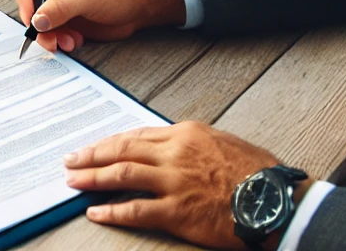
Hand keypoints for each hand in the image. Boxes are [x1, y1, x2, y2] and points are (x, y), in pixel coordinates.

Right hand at [9, 0, 185, 51]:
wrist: (138, 9)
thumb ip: (60, 7)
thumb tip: (36, 20)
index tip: (31, 19)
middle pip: (28, 4)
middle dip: (37, 25)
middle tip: (49, 38)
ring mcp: (58, 2)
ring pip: (38, 23)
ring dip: (50, 37)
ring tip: (68, 42)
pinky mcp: (65, 18)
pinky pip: (51, 32)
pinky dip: (59, 40)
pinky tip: (75, 41)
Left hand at [65, 120, 309, 249]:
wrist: (275, 199)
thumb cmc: (255, 172)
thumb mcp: (221, 142)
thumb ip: (190, 144)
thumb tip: (168, 148)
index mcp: (185, 133)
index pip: (137, 134)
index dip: (111, 141)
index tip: (94, 146)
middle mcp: (175, 153)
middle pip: (123, 149)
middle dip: (92, 154)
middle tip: (70, 160)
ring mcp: (175, 182)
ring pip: (123, 174)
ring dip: (93, 177)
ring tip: (72, 181)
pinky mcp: (178, 212)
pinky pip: (137, 210)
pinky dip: (113, 210)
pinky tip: (96, 211)